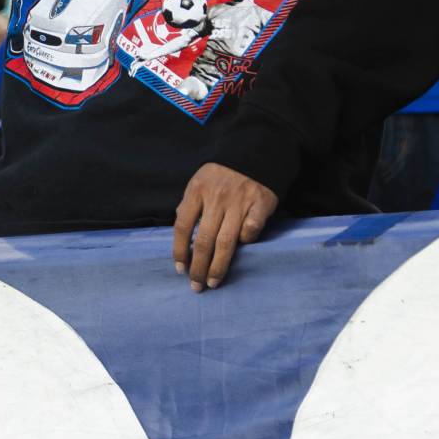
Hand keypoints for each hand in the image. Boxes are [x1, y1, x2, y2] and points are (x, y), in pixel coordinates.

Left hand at [171, 162, 276, 291]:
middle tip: (196, 285)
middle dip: (198, 267)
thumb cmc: (223, 174)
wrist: (255, 153)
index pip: (182, 226)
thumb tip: (181, 236)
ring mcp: (239, 201)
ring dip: (218, 266)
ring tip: (213, 282)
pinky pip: (251, 230)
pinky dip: (246, 241)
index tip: (180, 269)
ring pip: (226, 242)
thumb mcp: (200, 182)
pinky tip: (243, 248)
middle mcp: (217, 197)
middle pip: (203, 240)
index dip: (179, 250)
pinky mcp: (260, 204)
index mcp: (197, 190)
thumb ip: (190, 205)